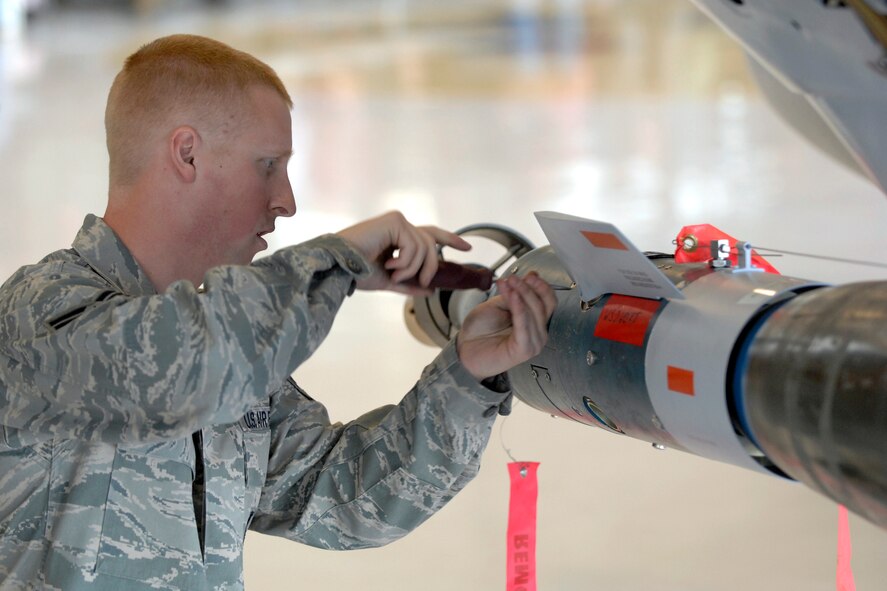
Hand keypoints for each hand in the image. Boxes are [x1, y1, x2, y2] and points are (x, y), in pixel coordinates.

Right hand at [336, 211, 470, 295]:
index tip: (468, 247)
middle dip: (432, 265)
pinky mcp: (394, 221)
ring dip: (412, 269)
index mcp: (398, 236)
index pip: (431, 234)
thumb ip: (410, 284)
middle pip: (431, 242)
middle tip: (426, 281)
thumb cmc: (356, 272)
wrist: (339, 268)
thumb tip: (430, 290)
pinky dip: (406, 262)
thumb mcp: (389, 281)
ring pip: (424, 248)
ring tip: (394, 275)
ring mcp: (397, 221)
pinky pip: (414, 246)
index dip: (451, 239)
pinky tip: (389, 265)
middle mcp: (399, 224)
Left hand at [456, 272, 556, 379]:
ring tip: (508, 283)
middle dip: (528, 288)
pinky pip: (524, 326)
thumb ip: (515, 294)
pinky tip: (513, 296)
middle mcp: (538, 333)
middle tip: (513, 278)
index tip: (530, 274)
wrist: (465, 349)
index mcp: (535, 322)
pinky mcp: (524, 350)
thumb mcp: (499, 304)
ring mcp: (533, 343)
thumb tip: (530, 276)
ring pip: (534, 313)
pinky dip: (519, 309)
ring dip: (522, 294)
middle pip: (542, 305)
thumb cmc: (481, 330)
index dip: (541, 286)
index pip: (548, 301)